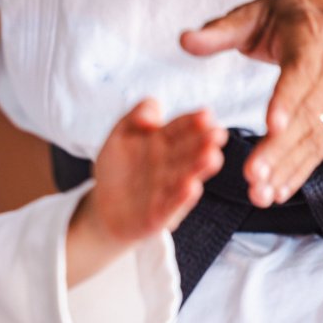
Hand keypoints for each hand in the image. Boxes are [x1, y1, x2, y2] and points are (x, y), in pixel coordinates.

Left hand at [86, 99, 226, 241]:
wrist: (104, 208)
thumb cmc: (118, 169)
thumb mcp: (121, 135)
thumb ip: (137, 116)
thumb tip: (154, 107)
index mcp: (163, 142)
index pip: (180, 129)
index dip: (192, 122)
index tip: (206, 115)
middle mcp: (170, 165)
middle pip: (187, 152)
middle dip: (202, 143)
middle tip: (218, 134)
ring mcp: (167, 190)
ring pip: (184, 177)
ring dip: (198, 168)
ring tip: (211, 157)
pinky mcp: (159, 215)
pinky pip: (170, 206)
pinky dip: (180, 198)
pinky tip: (191, 187)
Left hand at [180, 0, 322, 207]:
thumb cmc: (289, 14)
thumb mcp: (254, 13)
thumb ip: (220, 31)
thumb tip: (184, 39)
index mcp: (310, 44)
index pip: (300, 75)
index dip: (287, 100)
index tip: (272, 125)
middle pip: (307, 116)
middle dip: (280, 150)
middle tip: (253, 176)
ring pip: (314, 138)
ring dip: (288, 169)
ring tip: (261, 194)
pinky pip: (318, 148)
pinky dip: (299, 171)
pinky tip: (278, 192)